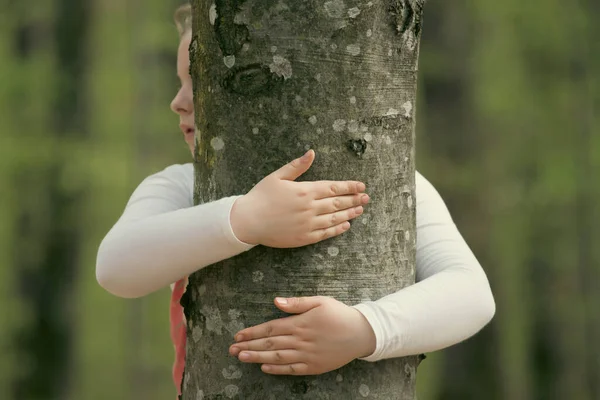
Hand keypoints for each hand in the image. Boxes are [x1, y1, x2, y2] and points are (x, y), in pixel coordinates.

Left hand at [229, 296, 375, 375]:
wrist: (361, 334)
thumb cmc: (339, 314)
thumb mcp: (320, 301)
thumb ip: (297, 303)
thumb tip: (275, 301)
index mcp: (300, 323)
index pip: (270, 328)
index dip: (252, 332)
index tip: (238, 335)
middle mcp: (300, 340)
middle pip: (269, 344)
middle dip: (249, 346)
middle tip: (231, 350)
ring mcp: (306, 355)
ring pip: (276, 358)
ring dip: (257, 358)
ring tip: (241, 358)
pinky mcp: (313, 366)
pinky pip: (291, 369)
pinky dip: (276, 369)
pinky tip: (264, 368)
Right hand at [230, 150, 368, 247]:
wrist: (248, 221)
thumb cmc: (261, 196)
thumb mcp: (278, 176)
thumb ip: (297, 166)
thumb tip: (312, 153)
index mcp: (305, 190)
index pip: (334, 187)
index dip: (350, 186)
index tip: (361, 185)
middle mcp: (310, 208)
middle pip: (338, 203)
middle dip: (354, 199)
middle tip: (366, 197)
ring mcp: (308, 224)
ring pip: (335, 218)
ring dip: (350, 213)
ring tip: (360, 210)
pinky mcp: (304, 237)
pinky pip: (326, 233)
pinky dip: (338, 229)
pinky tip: (346, 225)